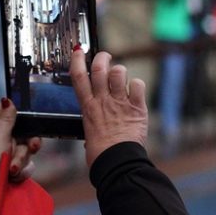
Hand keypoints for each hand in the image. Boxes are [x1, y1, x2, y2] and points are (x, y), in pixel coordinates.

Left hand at [0, 98, 41, 184]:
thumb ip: (7, 120)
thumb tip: (7, 99)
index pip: (13, 113)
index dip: (23, 114)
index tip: (31, 119)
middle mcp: (7, 139)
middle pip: (28, 134)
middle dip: (29, 144)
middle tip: (33, 147)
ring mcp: (12, 154)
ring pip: (29, 152)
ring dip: (21, 162)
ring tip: (11, 170)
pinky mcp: (17, 168)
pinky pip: (29, 167)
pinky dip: (22, 173)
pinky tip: (13, 177)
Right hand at [70, 49, 147, 166]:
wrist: (116, 162)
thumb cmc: (101, 154)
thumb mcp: (89, 135)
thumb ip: (93, 124)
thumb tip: (93, 130)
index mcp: (88, 108)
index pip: (79, 77)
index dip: (78, 61)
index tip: (79, 51)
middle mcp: (103, 101)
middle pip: (100, 69)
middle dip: (102, 58)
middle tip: (104, 57)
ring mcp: (120, 103)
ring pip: (119, 72)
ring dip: (120, 70)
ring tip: (120, 77)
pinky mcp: (136, 108)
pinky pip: (137, 85)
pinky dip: (137, 84)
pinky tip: (135, 91)